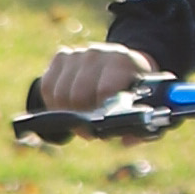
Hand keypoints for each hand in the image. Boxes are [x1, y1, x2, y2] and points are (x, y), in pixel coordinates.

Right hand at [30, 41, 155, 116]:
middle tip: (90, 128)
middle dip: (82, 117)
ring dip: (67, 113)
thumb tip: (125, 140)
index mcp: (122, 61)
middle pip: (77, 95)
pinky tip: (69, 107)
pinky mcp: (61, 57)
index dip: (100, 114)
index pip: (104, 90)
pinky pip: (47, 87)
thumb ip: (140, 127)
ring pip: (59, 94)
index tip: (102, 127)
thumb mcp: (147, 107)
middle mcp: (97, 53)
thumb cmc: (136, 91)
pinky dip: (54, 104)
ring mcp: (77, 54)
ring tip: (81, 118)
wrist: (125, 65)